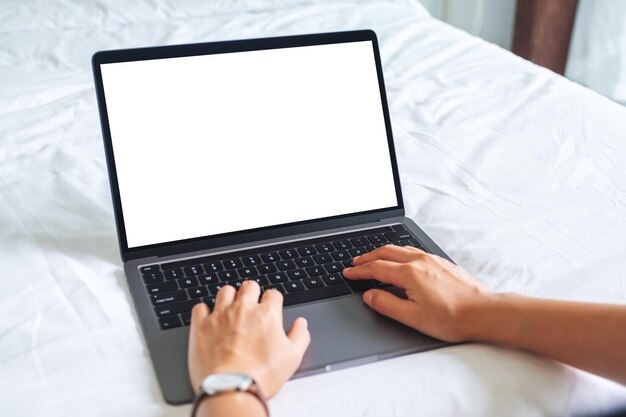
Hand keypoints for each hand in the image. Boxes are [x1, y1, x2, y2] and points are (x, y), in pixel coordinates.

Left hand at [188, 281, 310, 397]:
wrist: (231, 388)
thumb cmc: (261, 375)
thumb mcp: (292, 358)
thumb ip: (299, 336)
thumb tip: (301, 324)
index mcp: (267, 314)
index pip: (273, 294)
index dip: (273, 300)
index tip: (271, 308)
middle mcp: (243, 309)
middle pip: (249, 286)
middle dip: (252, 293)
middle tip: (251, 306)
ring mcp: (220, 315)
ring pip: (225, 291)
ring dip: (229, 297)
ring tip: (230, 308)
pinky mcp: (201, 326)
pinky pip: (200, 307)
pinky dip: (204, 311)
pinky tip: (208, 319)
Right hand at [343, 244, 492, 341]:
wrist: (484, 312)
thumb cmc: (452, 317)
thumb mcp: (412, 317)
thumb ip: (387, 304)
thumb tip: (370, 295)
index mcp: (410, 273)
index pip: (377, 268)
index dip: (359, 271)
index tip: (348, 272)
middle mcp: (420, 261)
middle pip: (386, 252)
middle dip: (367, 257)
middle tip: (355, 263)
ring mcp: (432, 259)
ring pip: (401, 248)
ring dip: (382, 252)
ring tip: (373, 258)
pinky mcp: (442, 262)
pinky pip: (413, 250)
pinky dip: (398, 252)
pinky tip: (399, 259)